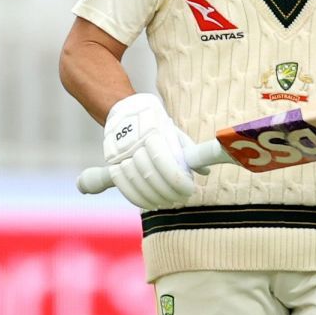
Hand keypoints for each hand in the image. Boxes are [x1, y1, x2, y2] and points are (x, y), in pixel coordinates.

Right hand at [103, 93, 202, 210]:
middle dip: (168, 192)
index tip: (189, 189)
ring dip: (153, 197)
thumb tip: (204, 171)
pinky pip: (121, 183)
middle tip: (180, 198)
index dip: (178, 180)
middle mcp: (134, 141)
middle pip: (150, 174)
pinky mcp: (111, 160)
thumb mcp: (173, 131)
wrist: (125, 111)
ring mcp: (120, 151)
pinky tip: (148, 203)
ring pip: (135, 180)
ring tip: (166, 202)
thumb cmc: (154, 122)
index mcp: (153, 131)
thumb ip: (187, 150)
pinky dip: (135, 197)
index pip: (165, 162)